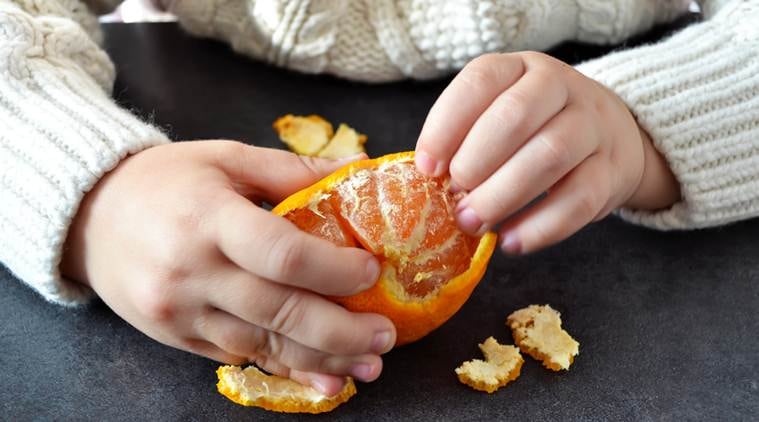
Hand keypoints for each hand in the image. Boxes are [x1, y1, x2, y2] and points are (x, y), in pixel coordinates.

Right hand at [61, 141, 394, 395]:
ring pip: (263, 344)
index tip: (374, 271)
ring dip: (322, 359)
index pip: (283, 253)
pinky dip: (284, 369)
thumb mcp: (225, 158)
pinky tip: (322, 378)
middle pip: (279, 310)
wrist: (89, 217)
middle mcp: (193, 271)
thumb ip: (292, 170)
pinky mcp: (176, 336)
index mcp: (209, 218)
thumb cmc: (164, 180)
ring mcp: (181, 311)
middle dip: (342, 330)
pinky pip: (238, 358)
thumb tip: (358, 168)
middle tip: (386, 334)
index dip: (335, 269)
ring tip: (369, 364)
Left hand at [415, 52, 679, 253]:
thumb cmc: (535, 130)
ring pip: (549, 156)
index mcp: (520, 68)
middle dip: (475, 162)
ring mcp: (593, 126)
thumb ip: (466, 139)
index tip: (426, 168)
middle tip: (454, 198)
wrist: (613, 138)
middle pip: (516, 116)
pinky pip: (579, 199)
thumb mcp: (499, 116)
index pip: (480, 81)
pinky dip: (541, 227)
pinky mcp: (612, 171)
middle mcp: (561, 87)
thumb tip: (430, 181)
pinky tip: (512, 242)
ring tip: (473, 222)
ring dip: (502, 196)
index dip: (446, 125)